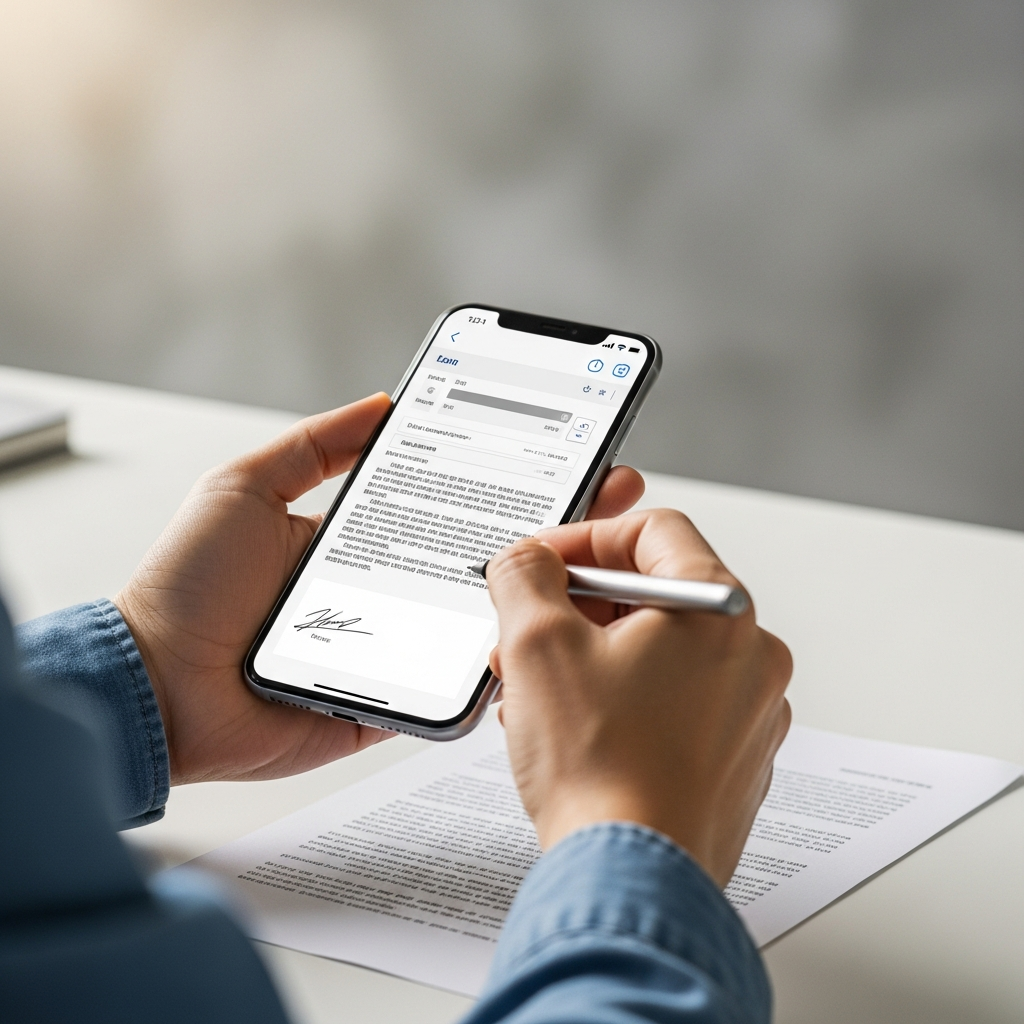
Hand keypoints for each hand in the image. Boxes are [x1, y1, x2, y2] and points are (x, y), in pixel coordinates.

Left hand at [115, 394, 644, 784]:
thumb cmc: (187, 588)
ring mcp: (393, 652)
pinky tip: (537, 637)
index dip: (503, 481)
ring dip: (530, 599)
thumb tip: (382, 404)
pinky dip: (493, 671)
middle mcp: (385, 594)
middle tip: (603, 500)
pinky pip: (451, 691)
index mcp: (361, 542)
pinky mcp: (390, 705)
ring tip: (590, 566)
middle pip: (476, 561)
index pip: (447, 505)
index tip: (558, 455)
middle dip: (543, 531)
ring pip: (477, 624)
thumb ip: (314, 446)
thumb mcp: (246, 489)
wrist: (155, 688)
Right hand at [486, 510, 792, 886]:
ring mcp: (746, 713)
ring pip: (657, 653)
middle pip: (654, 595)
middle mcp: (750, 658)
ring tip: (535, 691)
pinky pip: (671, 704)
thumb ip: (524, 575)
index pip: (653, 530)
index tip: (542, 563)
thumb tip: (526, 561)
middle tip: (527, 630)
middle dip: (577, 608)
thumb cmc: (603, 771)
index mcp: (719, 612)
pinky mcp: (732, 760)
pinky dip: (619, 702)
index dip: (583, 538)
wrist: (631, 879)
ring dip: (589, 658)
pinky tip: (571, 730)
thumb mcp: (537, 644)